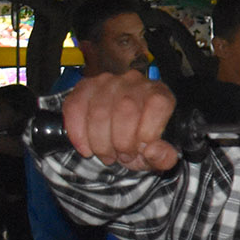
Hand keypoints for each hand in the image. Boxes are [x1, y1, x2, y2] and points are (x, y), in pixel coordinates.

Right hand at [63, 72, 180, 171]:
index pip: (158, 104)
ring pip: (99, 112)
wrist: (115, 132)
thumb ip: (164, 157)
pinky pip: (75, 108)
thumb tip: (153, 151)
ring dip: (100, 142)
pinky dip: (78, 134)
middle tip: (121, 156)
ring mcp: (108, 81)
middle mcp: (135, 82)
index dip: (148, 133)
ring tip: (106, 154)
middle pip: (127, 109)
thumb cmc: (139, 142)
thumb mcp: (156, 155)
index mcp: (161, 95)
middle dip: (122, 142)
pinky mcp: (84, 87)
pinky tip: (86, 147)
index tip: (141, 150)